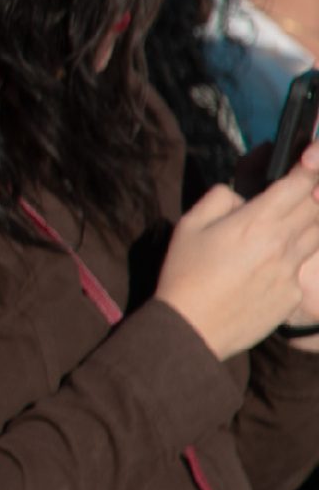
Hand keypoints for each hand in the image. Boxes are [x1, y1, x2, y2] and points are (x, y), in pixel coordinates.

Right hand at [158, 150, 318, 360]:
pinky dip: (293, 260)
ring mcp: (291, 271)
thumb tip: (241, 196)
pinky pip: (301, 268)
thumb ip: (219, 199)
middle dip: (312, 195)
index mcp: (257, 221)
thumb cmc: (185, 273)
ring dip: (309, 224)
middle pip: (316, 208)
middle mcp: (282, 243)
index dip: (308, 170)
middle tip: (301, 192)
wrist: (192, 327)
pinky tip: (266, 268)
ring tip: (285, 227)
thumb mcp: (189, 225)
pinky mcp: (292, 294)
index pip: (299, 185)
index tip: (307, 162)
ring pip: (317, 236)